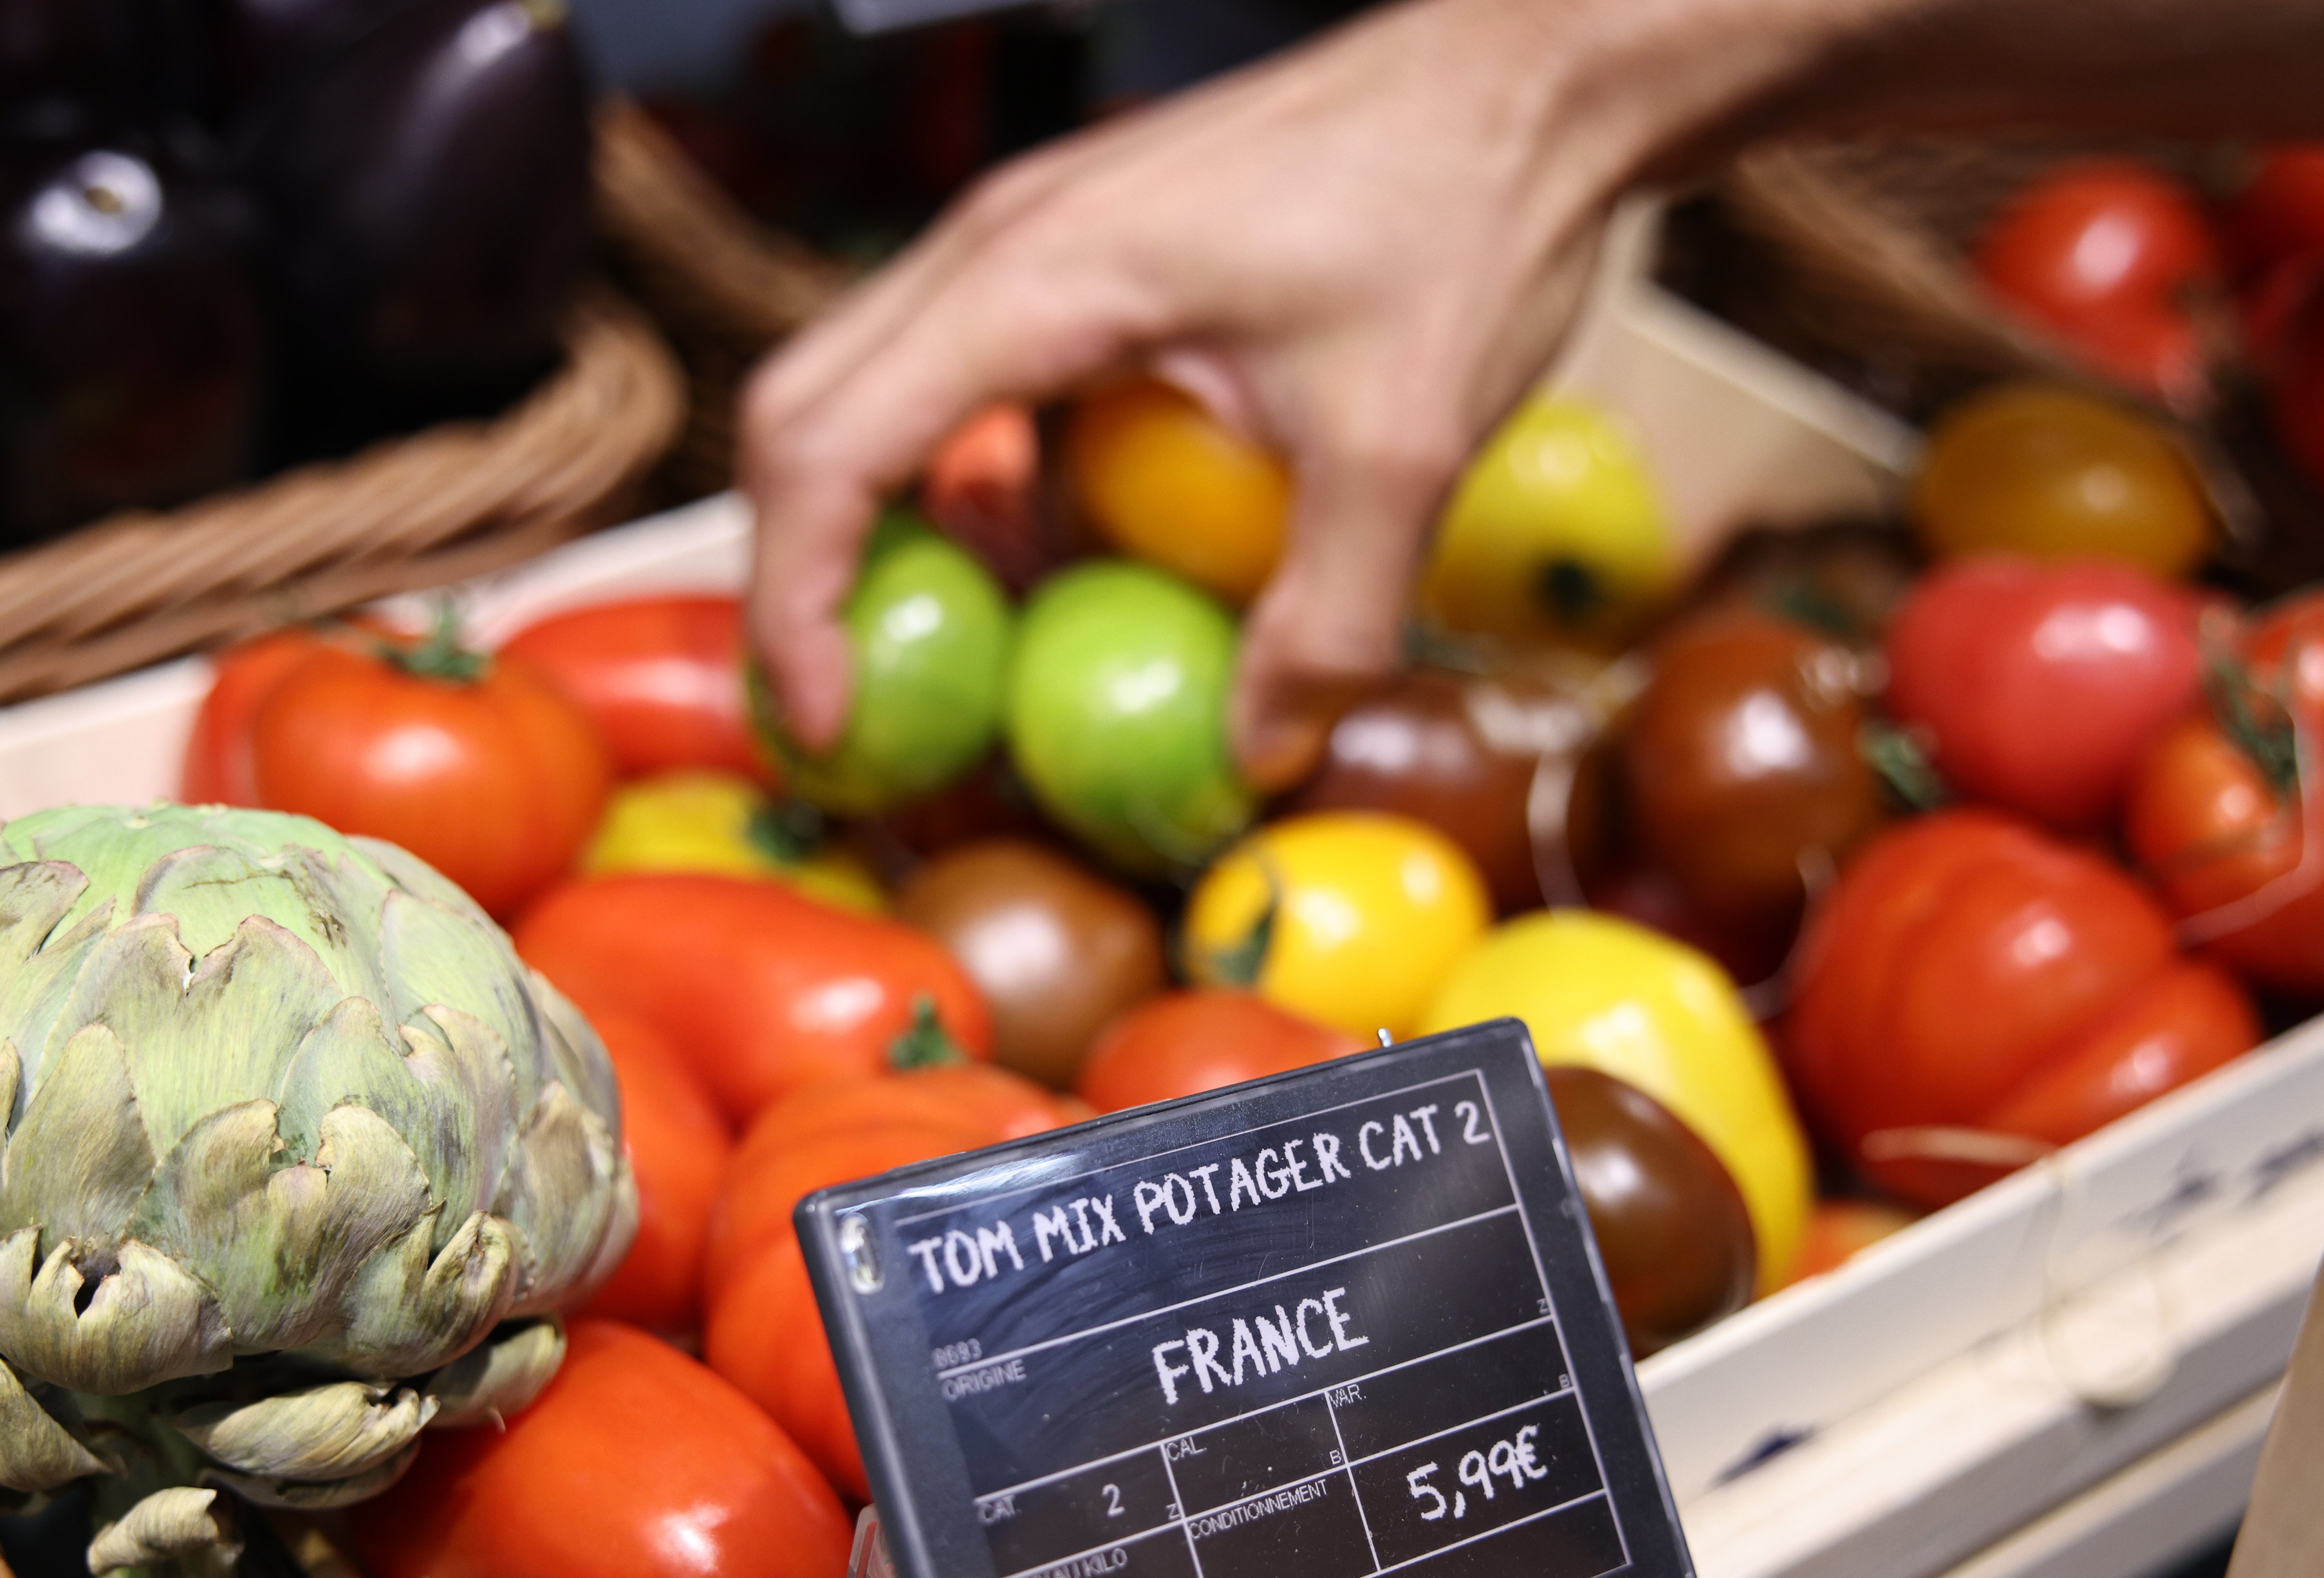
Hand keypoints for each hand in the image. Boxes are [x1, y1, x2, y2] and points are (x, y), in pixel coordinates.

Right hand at [740, 0, 1785, 786]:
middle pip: (804, 412)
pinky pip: (968, 377)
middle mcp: (1000, 240)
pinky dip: (974, 484)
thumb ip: (1328, 619)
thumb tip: (1259, 752)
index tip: (825, 718)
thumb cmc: (1464, 218)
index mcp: (1038, 277)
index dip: (795, 599)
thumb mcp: (1404, 451)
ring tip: (959, 657)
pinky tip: (1053, 567)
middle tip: (853, 710)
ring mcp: (1032, 234)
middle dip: (802, 573)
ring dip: (891, 528)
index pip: (828, 446)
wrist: (1528, 79)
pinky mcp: (1080, 250)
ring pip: (875, 391)